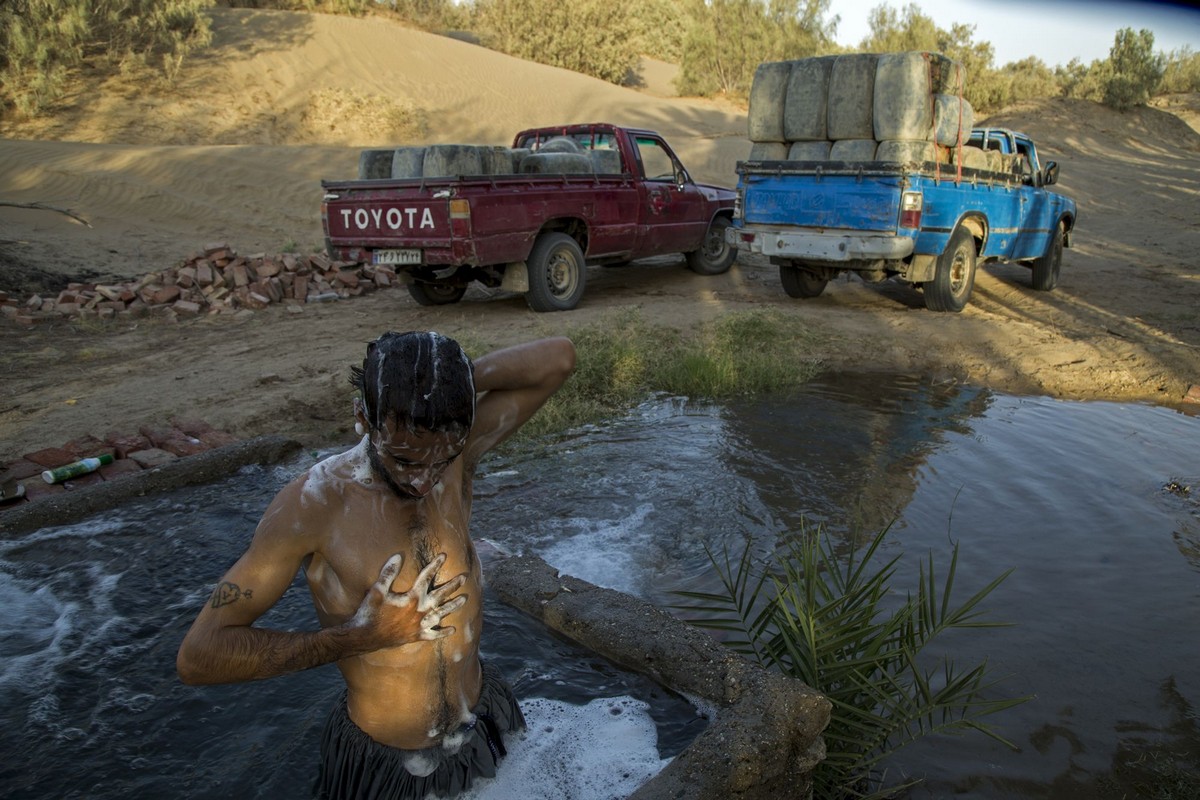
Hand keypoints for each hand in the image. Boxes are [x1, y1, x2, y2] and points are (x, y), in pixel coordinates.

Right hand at [350, 553, 467, 648]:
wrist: (365, 637)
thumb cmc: (370, 612)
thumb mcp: (377, 590)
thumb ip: (389, 573)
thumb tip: (397, 556)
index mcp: (412, 598)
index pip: (426, 578)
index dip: (435, 565)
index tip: (443, 556)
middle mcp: (420, 611)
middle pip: (440, 595)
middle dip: (452, 585)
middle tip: (463, 577)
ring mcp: (419, 625)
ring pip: (441, 614)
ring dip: (453, 606)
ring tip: (464, 599)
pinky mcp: (416, 636)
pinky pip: (433, 634)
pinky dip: (443, 632)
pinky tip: (452, 629)